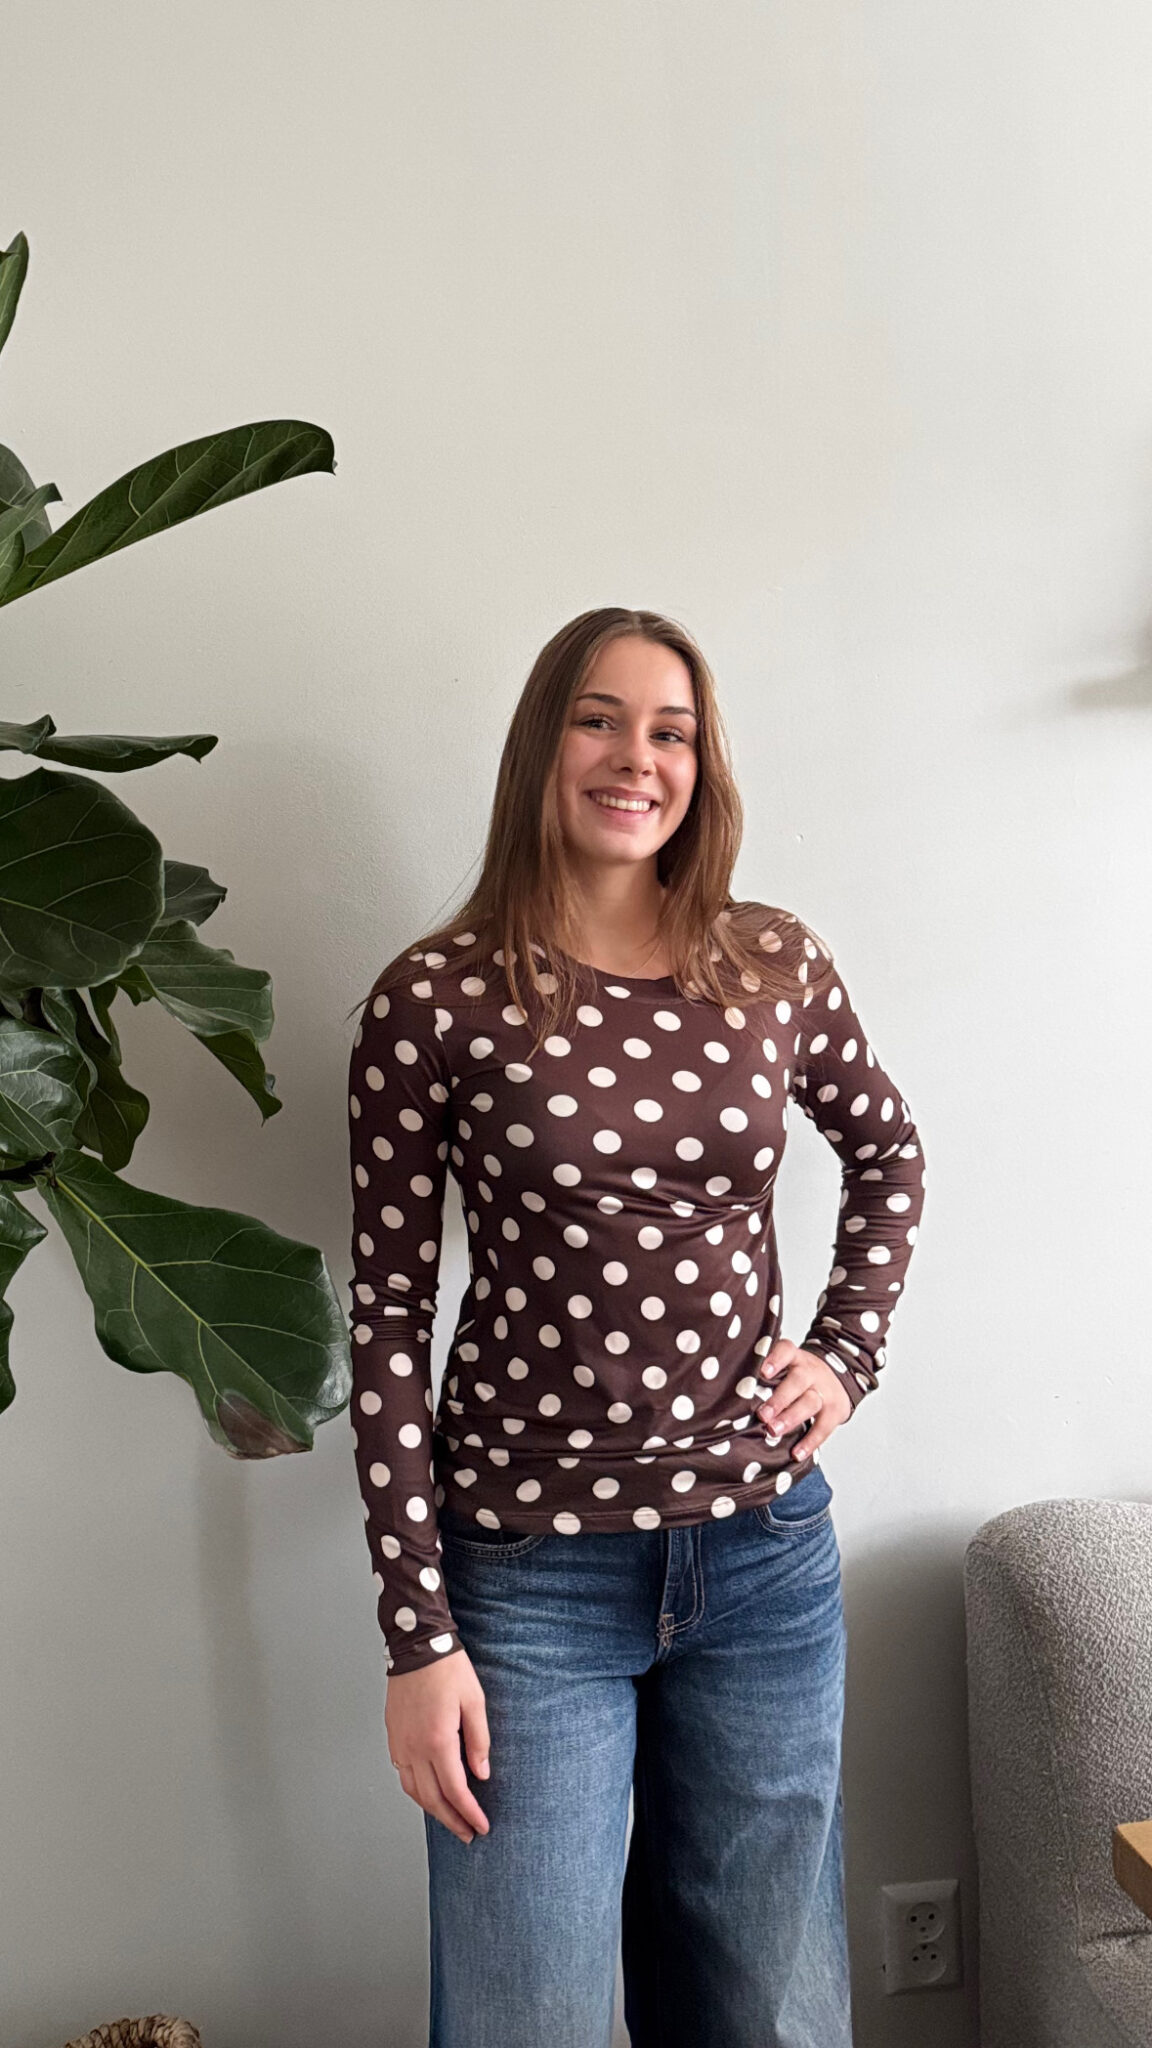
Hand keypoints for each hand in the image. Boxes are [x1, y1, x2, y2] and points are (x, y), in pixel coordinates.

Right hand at [385, 1647, 491, 1843]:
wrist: (417, 1645)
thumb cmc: (448, 1669)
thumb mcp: (475, 1702)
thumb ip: (479, 1741)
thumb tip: (481, 1774)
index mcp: (437, 1741)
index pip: (455, 1791)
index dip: (469, 1813)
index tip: (481, 1826)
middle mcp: (414, 1747)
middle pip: (432, 1799)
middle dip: (452, 1821)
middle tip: (467, 1834)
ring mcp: (400, 1743)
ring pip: (414, 1790)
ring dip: (433, 1810)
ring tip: (450, 1819)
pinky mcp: (393, 1736)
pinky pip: (403, 1774)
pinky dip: (417, 1790)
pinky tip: (428, 1791)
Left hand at [756, 1337, 852, 1460]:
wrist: (839, 1378)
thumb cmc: (799, 1375)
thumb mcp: (787, 1366)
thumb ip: (766, 1375)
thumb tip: (732, 1392)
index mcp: (795, 1358)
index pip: (787, 1350)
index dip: (775, 1359)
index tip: (762, 1372)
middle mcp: (810, 1371)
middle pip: (797, 1381)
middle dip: (779, 1399)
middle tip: (762, 1414)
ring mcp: (824, 1391)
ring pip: (809, 1402)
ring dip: (791, 1418)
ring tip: (773, 1431)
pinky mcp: (835, 1411)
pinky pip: (823, 1428)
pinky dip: (810, 1442)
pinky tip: (796, 1453)